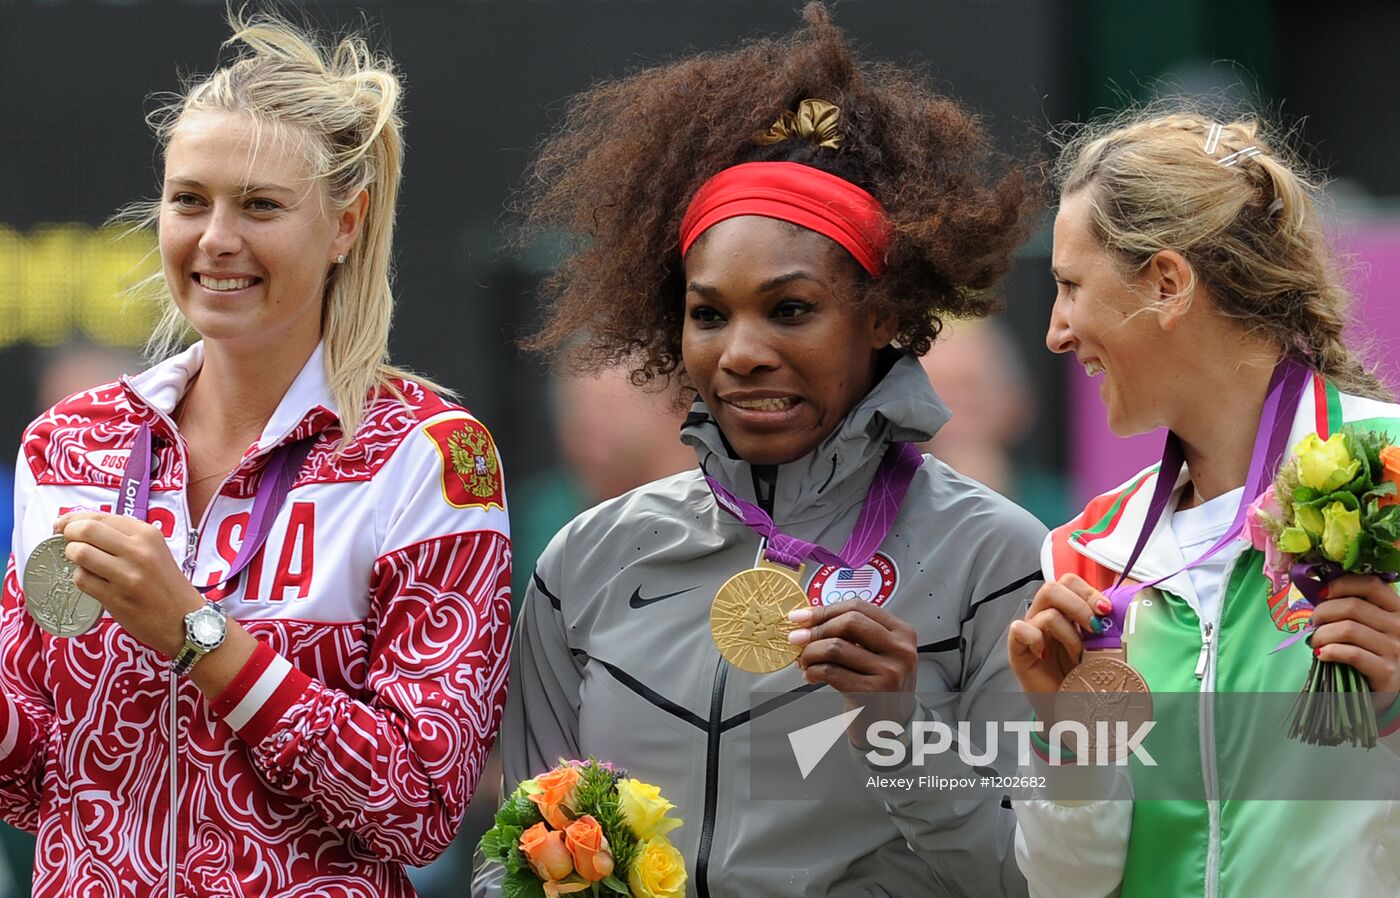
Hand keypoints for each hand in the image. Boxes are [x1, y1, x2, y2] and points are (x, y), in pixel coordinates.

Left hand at [55, 511, 202, 657]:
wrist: (184, 619)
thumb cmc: (166, 584)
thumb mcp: (155, 550)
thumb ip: (124, 537)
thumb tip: (82, 526)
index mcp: (148, 534)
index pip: (100, 517)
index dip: (74, 519)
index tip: (63, 525)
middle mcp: (138, 550)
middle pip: (86, 530)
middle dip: (67, 534)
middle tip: (65, 542)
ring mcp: (127, 575)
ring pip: (80, 553)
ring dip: (71, 557)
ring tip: (81, 563)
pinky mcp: (116, 598)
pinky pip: (82, 580)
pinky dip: (80, 579)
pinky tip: (92, 582)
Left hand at [788, 600, 917, 739]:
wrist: (892, 727)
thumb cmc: (880, 687)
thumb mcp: (877, 653)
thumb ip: (852, 634)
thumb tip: (809, 620)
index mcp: (902, 633)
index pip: (859, 607)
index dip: (825, 610)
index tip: (802, 617)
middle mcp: (900, 650)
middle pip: (849, 622)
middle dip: (816, 628)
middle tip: (797, 638)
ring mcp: (889, 672)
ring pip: (836, 647)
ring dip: (810, 652)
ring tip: (804, 661)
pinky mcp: (873, 692)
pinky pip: (831, 672)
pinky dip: (813, 671)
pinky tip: (810, 676)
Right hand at [1007, 574, 1108, 712]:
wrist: (1069, 708)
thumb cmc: (1084, 678)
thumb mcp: (1101, 647)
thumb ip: (1104, 626)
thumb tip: (1118, 609)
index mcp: (1063, 611)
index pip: (1068, 581)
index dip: (1088, 591)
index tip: (1105, 611)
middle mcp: (1043, 616)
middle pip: (1052, 587)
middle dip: (1079, 606)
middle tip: (1094, 628)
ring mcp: (1029, 632)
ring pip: (1046, 612)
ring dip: (1069, 634)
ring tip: (1077, 655)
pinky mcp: (1017, 650)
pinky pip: (1019, 629)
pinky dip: (1035, 639)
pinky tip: (1045, 655)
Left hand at [1309, 574, 1399, 693]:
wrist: (1389, 690)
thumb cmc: (1374, 652)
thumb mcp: (1373, 626)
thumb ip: (1356, 609)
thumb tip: (1321, 594)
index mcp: (1398, 609)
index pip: (1372, 585)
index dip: (1342, 584)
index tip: (1322, 594)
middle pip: (1352, 606)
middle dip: (1323, 612)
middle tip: (1313, 623)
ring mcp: (1396, 649)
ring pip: (1347, 629)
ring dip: (1322, 634)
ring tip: (1315, 641)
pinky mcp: (1386, 671)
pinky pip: (1350, 653)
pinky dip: (1330, 651)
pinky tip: (1322, 654)